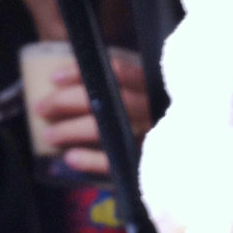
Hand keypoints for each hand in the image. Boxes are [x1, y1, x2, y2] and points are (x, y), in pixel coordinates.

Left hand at [35, 54, 151, 175]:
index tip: (54, 78)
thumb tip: (71, 82)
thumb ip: (123, 86)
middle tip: (42, 108)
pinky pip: (116, 160)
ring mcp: (151, 135)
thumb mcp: (146, 96)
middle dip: (67, 101)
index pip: (115, 70)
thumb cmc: (157, 120)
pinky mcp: (147, 162)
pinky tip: (71, 158)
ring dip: (72, 130)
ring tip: (49, 135)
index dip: (82, 72)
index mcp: (151, 86)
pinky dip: (91, 160)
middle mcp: (151, 107)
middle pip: (107, 97)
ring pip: (106, 127)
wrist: (190, 163)